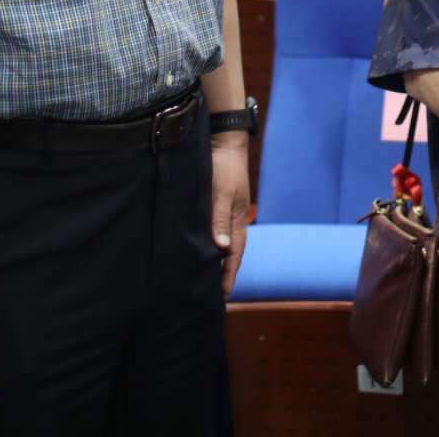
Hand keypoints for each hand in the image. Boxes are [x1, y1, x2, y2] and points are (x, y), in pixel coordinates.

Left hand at [211, 136, 251, 295]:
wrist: (224, 140)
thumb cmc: (224, 167)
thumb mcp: (221, 193)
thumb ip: (219, 220)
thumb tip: (221, 249)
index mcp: (237, 220)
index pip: (234, 255)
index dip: (227, 276)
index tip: (222, 297)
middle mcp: (233, 219)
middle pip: (230, 253)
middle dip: (223, 273)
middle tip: (213, 295)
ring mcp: (226, 212)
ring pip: (221, 242)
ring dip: (215, 260)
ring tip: (206, 278)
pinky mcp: (216, 204)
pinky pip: (213, 230)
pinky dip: (209, 244)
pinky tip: (200, 249)